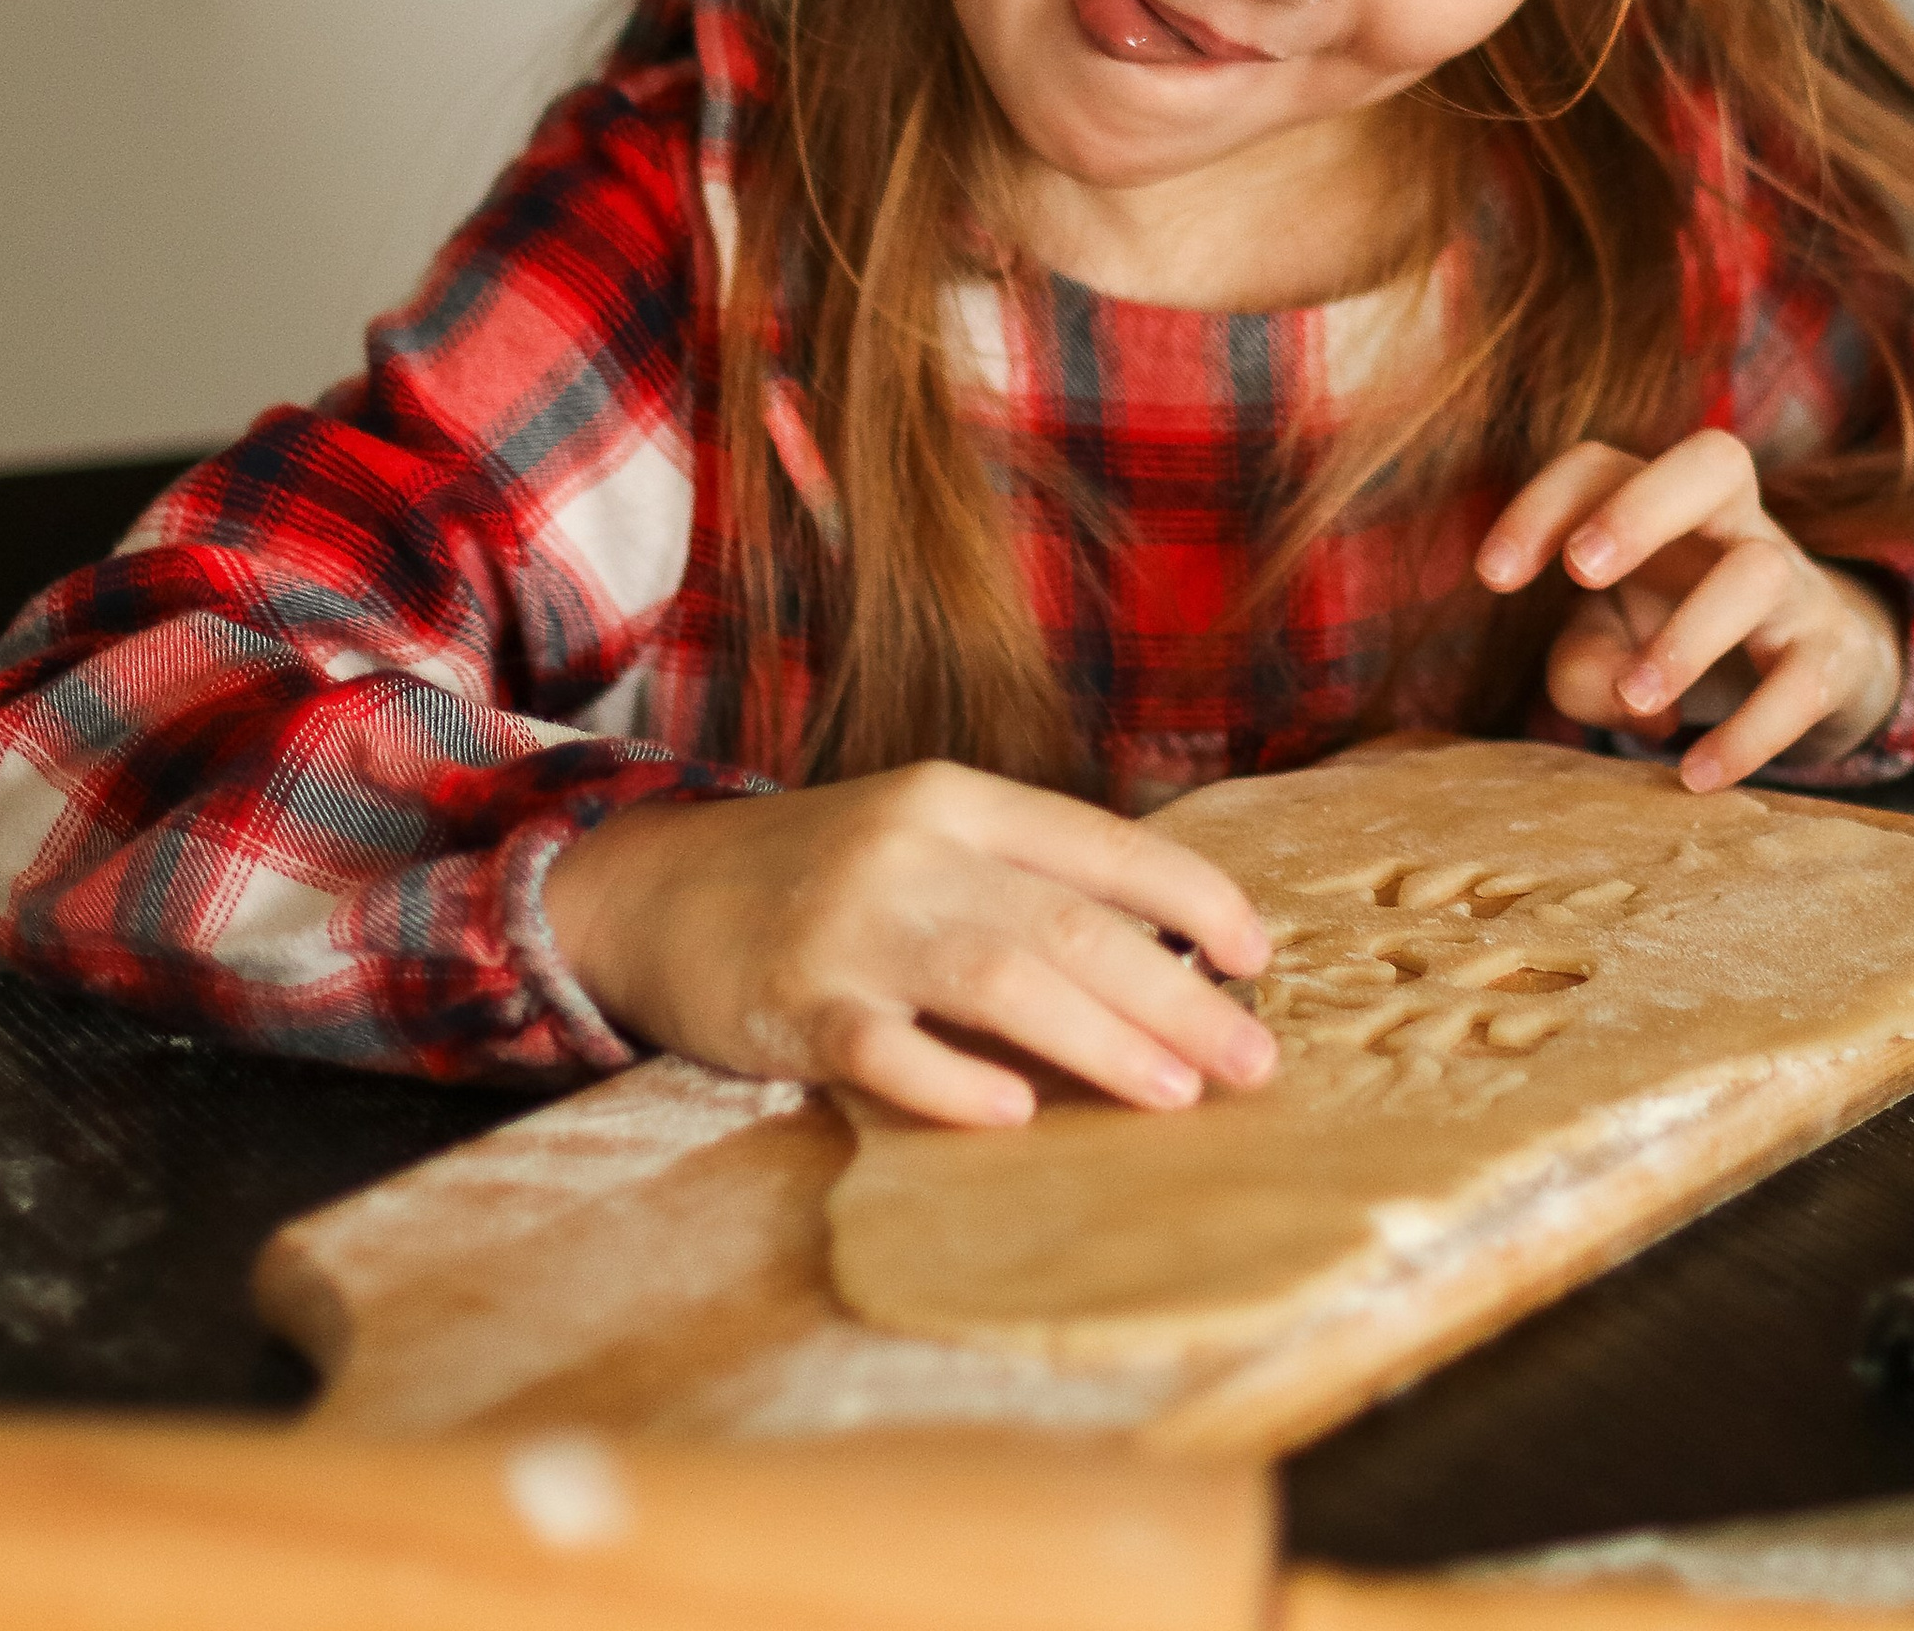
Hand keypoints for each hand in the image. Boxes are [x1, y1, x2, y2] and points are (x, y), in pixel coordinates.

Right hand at [541, 760, 1275, 1128]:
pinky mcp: (791, 999)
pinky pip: (880, 1046)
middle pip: (1068, 920)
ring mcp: (851, 924)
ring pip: (997, 975)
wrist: (654, 885)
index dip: (1191, 895)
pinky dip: (950, 1079)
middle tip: (1253, 1060)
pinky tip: (1011, 1113)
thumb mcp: (922, 844)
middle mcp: (914, 847)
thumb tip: (1164, 959)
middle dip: (1174, 994)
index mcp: (959, 799)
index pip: (1101, 842)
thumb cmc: (819, 876)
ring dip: (1097, 1038)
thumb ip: (1021, 883)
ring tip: (1175, 1093)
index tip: (1259, 954)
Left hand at [1475, 433, 1903, 791]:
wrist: (1812, 666)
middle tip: (1579, 569)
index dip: (1542, 507)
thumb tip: (1620, 696)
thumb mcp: (1608, 645)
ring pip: (1756, 573)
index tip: (1492, 577)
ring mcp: (1792, 584)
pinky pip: (1801, 682)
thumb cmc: (1674, 634)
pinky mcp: (1829, 657)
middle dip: (1643, 509)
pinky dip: (1750, 733)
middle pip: (1714, 459)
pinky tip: (1694, 775)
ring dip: (1688, 637)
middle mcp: (1734, 525)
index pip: (1600, 467)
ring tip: (1637, 701)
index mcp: (1664, 504)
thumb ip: (1581, 666)